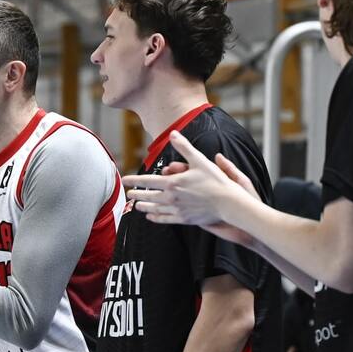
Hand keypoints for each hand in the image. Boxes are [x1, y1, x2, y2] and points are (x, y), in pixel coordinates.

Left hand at [122, 134, 260, 245]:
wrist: (228, 203)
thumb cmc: (215, 180)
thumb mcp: (199, 160)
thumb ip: (184, 147)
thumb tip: (173, 133)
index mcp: (172, 182)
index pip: (147, 181)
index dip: (134, 180)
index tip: (124, 180)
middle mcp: (171, 197)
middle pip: (148, 196)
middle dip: (136, 194)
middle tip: (128, 194)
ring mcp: (177, 209)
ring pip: (154, 209)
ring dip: (144, 206)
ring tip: (136, 205)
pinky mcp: (183, 219)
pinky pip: (165, 219)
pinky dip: (155, 218)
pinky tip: (150, 217)